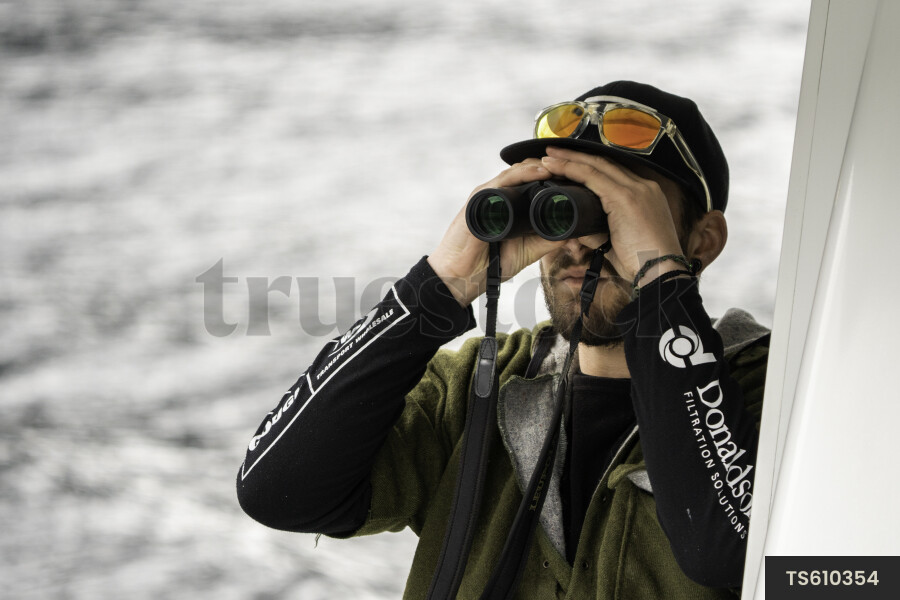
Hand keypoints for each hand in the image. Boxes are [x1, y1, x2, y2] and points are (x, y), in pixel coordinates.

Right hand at [428, 160, 566, 306]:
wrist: (462, 278)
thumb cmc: (487, 265)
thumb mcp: (526, 251)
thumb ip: (546, 240)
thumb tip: (573, 231)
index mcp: (508, 205)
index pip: (533, 182)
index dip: (554, 178)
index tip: (576, 179)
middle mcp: (498, 196)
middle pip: (527, 172)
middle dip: (552, 168)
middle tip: (575, 169)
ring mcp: (488, 195)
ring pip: (518, 171)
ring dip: (542, 166)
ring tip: (562, 166)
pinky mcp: (479, 198)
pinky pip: (504, 179)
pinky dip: (523, 173)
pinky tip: (541, 171)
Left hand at [539, 146, 684, 281]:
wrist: (661, 274)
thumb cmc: (643, 264)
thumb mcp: (618, 244)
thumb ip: (598, 233)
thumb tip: (577, 231)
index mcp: (645, 196)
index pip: (613, 173)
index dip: (589, 166)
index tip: (569, 163)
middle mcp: (643, 187)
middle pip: (604, 163)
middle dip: (576, 156)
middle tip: (553, 151)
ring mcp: (636, 190)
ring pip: (596, 166)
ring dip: (570, 159)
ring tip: (549, 156)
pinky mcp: (625, 198)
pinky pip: (593, 177)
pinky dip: (572, 169)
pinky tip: (556, 167)